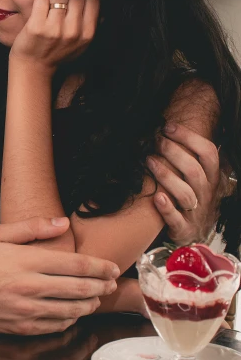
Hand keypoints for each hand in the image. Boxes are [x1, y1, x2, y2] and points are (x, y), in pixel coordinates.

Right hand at [0, 218, 118, 334]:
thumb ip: (32, 227)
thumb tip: (62, 222)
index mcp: (27, 261)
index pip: (75, 265)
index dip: (99, 267)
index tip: (112, 267)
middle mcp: (31, 287)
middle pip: (78, 289)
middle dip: (100, 286)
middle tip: (111, 284)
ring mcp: (27, 310)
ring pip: (70, 311)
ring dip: (89, 305)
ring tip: (97, 299)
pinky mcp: (22, 327)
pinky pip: (55, 326)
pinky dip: (69, 320)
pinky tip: (73, 314)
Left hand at [10, 0, 99, 70]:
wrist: (33, 67)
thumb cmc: (57, 53)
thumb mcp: (81, 45)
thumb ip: (91, 26)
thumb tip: (100, 4)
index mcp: (87, 35)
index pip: (93, 0)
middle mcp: (72, 31)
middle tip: (61, 1)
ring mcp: (54, 29)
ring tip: (51, 6)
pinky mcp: (36, 26)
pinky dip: (41, 1)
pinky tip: (40, 10)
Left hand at [147, 123, 220, 242]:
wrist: (192, 233)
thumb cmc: (189, 197)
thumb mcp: (196, 178)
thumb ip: (189, 157)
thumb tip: (169, 129)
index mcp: (211, 178)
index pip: (208, 153)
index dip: (189, 137)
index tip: (168, 126)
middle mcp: (206, 194)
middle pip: (194, 170)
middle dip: (174, 152)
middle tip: (156, 141)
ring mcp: (195, 212)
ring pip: (185, 194)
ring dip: (166, 175)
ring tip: (148, 161)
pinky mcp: (183, 228)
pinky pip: (176, 219)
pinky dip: (167, 208)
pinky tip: (157, 197)